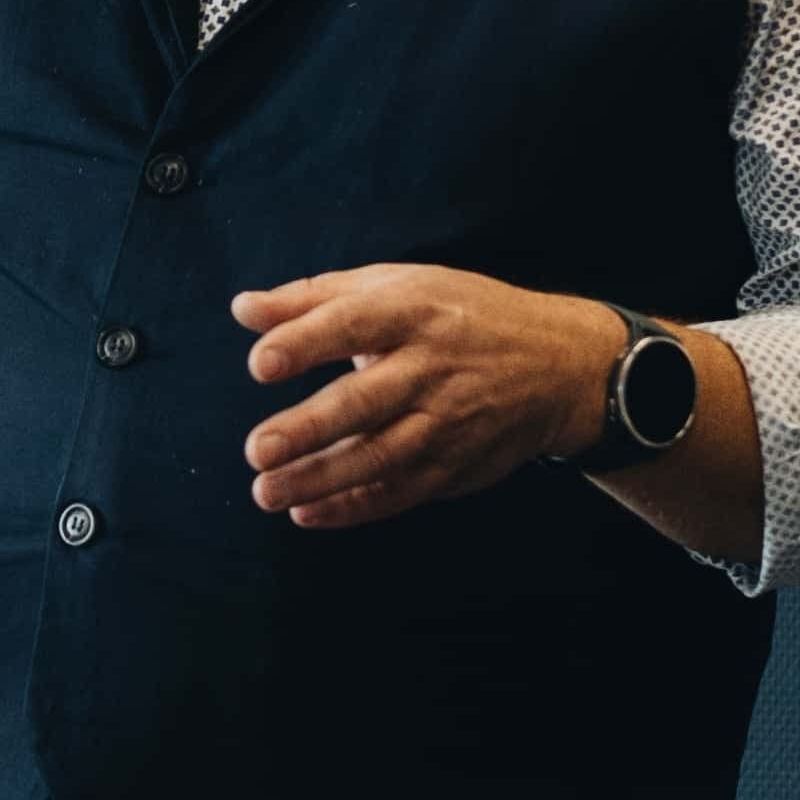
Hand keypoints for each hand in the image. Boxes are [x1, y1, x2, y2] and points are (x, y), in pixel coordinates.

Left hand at [233, 267, 627, 529]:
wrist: (558, 365)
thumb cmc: (459, 316)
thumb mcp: (395, 286)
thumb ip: (312, 299)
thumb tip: (242, 309)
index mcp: (413, 311)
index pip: (353, 325)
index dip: (307, 343)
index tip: (261, 363)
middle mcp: (432, 368)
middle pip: (366, 400)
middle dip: (310, 428)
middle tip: (257, 449)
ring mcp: (448, 422)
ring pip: (381, 456)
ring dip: (321, 478)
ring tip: (266, 491)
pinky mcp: (456, 466)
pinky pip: (400, 492)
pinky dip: (353, 507)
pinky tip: (307, 513)